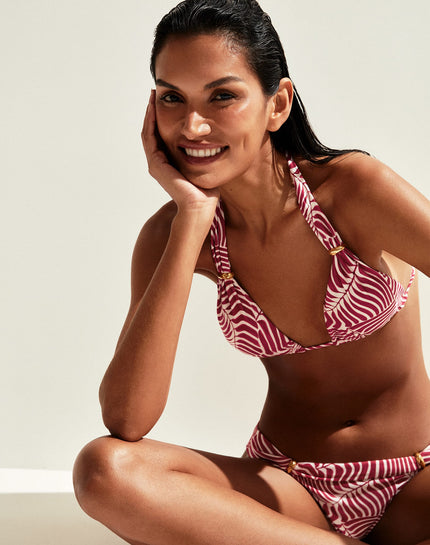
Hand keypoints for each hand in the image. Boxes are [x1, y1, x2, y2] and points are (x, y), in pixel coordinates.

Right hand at [141, 91, 218, 218]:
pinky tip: (154, 109)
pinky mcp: (156, 165)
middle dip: (155, 112)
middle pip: (154, 132)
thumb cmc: (207, 191)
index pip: (163, 135)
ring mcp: (156, 164)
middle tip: (156, 93)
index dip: (164, 117)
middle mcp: (160, 163)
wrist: (201, 206)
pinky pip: (150, 138)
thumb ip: (206, 153)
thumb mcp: (207, 165)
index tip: (170, 99)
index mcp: (170, 163)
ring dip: (150, 114)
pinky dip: (150, 123)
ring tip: (153, 96)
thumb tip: (217, 139)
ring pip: (149, 133)